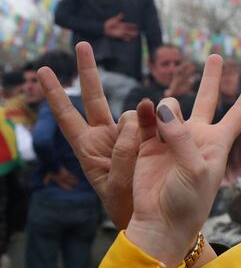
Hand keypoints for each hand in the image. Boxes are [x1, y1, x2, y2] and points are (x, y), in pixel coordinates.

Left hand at [38, 42, 145, 229]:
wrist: (153, 221)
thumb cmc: (127, 209)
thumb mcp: (118, 185)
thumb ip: (124, 151)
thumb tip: (134, 116)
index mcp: (89, 150)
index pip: (67, 117)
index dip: (56, 95)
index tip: (43, 71)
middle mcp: (106, 139)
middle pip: (94, 100)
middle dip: (87, 72)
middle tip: (81, 45)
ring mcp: (130, 139)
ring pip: (133, 110)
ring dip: (144, 107)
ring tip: (155, 112)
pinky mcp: (153, 142)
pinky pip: (155, 122)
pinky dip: (162, 116)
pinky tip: (170, 118)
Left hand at [103, 13, 138, 41]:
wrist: (104, 29)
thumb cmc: (108, 24)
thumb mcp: (114, 19)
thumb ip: (118, 17)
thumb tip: (122, 14)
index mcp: (121, 25)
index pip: (128, 25)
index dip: (132, 26)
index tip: (136, 26)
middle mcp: (122, 29)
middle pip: (129, 30)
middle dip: (133, 31)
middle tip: (138, 32)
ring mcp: (120, 33)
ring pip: (127, 34)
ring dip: (131, 35)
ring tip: (136, 35)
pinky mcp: (118, 36)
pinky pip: (123, 38)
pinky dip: (126, 39)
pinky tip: (129, 40)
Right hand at [126, 56, 240, 266]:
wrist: (160, 222)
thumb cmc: (188, 202)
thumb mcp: (195, 170)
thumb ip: (181, 137)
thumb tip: (164, 108)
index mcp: (217, 143)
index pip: (239, 114)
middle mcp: (196, 137)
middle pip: (207, 100)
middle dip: (212, 78)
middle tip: (216, 56)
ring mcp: (171, 139)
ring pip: (170, 106)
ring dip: (166, 107)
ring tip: (162, 122)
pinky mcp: (147, 144)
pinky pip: (146, 118)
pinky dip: (145, 114)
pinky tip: (145, 114)